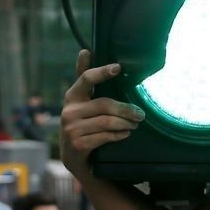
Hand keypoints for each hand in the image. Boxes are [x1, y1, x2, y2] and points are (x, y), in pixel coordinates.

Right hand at [61, 50, 145, 171]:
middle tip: (140, 114)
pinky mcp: (78, 144)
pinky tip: (126, 134)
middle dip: (126, 109)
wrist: (73, 158)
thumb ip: (85, 81)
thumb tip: (85, 51)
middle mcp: (69, 111)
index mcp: (72, 97)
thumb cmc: (82, 125)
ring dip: (126, 123)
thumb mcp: (81, 104)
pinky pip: (105, 136)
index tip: (117, 67)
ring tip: (135, 124)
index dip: (102, 72)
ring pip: (107, 121)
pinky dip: (118, 135)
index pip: (86, 79)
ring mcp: (71, 129)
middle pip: (105, 104)